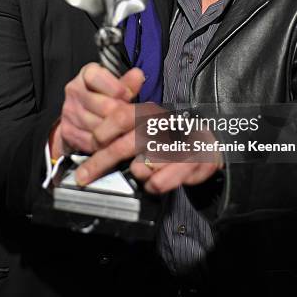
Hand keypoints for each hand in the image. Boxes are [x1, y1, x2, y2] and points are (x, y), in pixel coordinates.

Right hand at [50, 63, 143, 158]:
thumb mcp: (117, 86)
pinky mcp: (68, 130)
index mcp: (87, 74)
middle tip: (135, 119)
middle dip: (123, 115)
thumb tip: (137, 76)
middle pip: (105, 106)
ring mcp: (69, 111)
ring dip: (117, 132)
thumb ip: (128, 83)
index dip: (118, 88)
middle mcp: (74, 90)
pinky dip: (106, 143)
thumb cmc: (104, 96)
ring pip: (100, 127)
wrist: (82, 116)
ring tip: (127, 130)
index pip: (98, 78)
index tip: (129, 95)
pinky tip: (114, 139)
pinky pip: (92, 142)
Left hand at [75, 103, 222, 193]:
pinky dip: (156, 184)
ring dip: (137, 171)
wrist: (210, 143)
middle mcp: (165, 126)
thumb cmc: (171, 136)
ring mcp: (181, 144)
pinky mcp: (197, 162)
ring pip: (144, 164)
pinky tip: (154, 182)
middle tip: (85, 175)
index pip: (122, 115)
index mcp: (151, 113)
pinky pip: (164, 180)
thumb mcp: (147, 124)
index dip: (104, 131)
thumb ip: (122, 124)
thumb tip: (95, 133)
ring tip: (138, 171)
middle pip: (127, 143)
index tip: (93, 143)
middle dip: (102, 161)